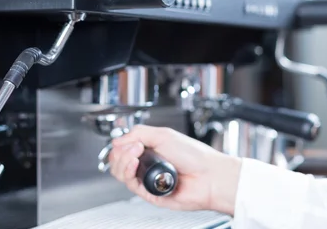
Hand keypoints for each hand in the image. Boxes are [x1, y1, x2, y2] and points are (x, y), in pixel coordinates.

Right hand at [108, 124, 241, 214]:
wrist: (208, 176)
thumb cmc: (194, 156)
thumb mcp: (164, 135)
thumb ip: (139, 133)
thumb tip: (117, 140)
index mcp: (150, 149)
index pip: (123, 148)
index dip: (122, 145)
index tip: (131, 142)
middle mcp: (147, 164)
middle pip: (118, 162)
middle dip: (121, 153)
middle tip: (134, 149)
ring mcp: (148, 179)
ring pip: (121, 174)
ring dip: (123, 163)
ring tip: (135, 156)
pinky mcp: (150, 193)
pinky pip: (131, 186)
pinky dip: (130, 174)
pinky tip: (136, 166)